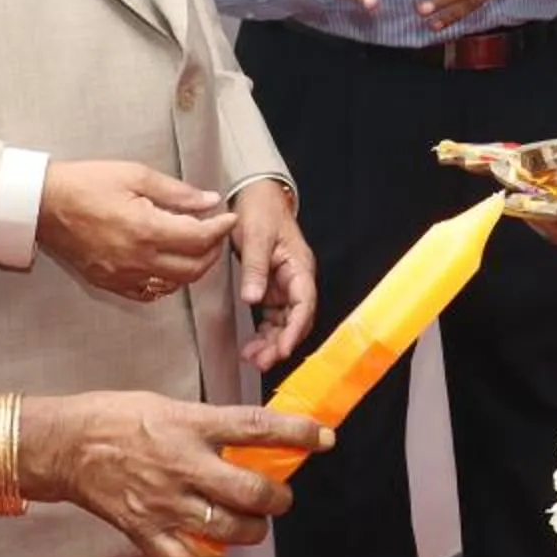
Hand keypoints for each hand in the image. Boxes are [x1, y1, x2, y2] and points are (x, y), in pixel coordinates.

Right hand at [23, 392, 327, 556]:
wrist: (65, 446)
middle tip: (277, 496)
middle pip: (252, 492)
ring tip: (249, 522)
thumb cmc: (117, 418)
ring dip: (252, 531)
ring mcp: (165, 505)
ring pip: (231, 531)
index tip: (324, 438)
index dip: (298, 433)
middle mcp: (184, 466)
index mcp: (191, 426)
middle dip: (278, 498)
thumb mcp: (172, 405)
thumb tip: (255, 439)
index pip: (257, 427)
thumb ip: (211, 425)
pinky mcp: (146, 533)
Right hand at [41, 160, 236, 300]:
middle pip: (194, 268)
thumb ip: (176, 192)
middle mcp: (137, 259)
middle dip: (213, 250)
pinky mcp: (110, 283)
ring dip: (193, 267)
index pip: (199, 238)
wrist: (43, 204)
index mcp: (145, 229)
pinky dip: (167, 282)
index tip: (228, 217)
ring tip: (195, 245)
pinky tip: (169, 263)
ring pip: (175, 284)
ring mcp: (122, 276)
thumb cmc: (85, 183)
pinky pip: (150, 293)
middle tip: (216, 232)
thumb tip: (208, 200)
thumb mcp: (134, 175)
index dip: (220, 228)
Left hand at [230, 182, 317, 371]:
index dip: (295, 329)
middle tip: (261, 361)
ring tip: (253, 358)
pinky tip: (252, 346)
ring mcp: (284, 287)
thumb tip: (252, 299)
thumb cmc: (261, 211)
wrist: (256, 195)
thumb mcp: (255, 236)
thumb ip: (255, 268)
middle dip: (281, 343)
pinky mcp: (271, 289)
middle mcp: (296, 281)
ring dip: (271, 342)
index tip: (283, 349)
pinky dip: (263, 333)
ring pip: (283, 323)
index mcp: (300, 267)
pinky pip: (272, 318)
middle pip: (296, 319)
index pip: (304, 304)